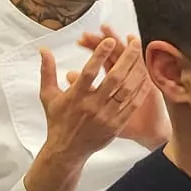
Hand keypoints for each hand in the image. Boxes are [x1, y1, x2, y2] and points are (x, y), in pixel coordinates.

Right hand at [37, 29, 151, 161]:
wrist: (66, 150)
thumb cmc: (57, 120)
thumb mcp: (48, 96)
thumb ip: (47, 71)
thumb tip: (43, 49)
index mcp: (75, 96)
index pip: (89, 72)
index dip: (100, 54)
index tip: (109, 40)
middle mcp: (91, 105)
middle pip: (114, 78)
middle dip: (126, 58)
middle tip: (134, 43)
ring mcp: (105, 116)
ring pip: (126, 90)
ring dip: (136, 71)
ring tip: (141, 56)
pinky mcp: (116, 125)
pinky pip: (132, 105)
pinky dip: (140, 91)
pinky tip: (146, 77)